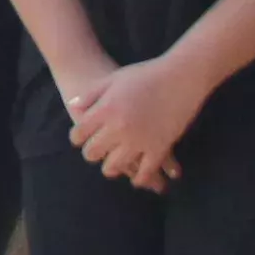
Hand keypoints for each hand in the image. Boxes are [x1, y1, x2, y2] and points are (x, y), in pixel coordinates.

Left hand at [69, 51, 209, 193]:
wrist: (181, 76)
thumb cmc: (145, 74)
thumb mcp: (113, 79)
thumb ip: (91, 95)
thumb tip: (73, 106)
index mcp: (105, 110)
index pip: (79, 134)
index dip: (77, 138)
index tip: (80, 139)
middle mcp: (118, 128)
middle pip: (93, 153)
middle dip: (92, 153)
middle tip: (96, 152)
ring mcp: (139, 140)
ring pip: (114, 166)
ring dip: (111, 168)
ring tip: (112, 166)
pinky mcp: (159, 148)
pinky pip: (145, 171)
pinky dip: (139, 178)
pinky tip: (136, 179)